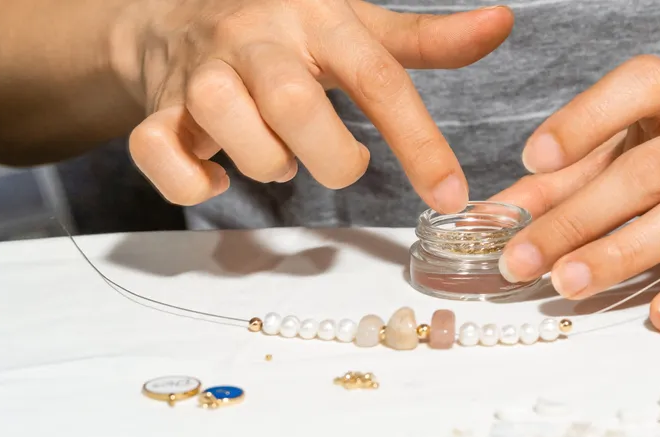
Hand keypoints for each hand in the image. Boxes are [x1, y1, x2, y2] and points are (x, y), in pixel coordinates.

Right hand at [115, 0, 512, 209]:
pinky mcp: (157, 109)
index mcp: (317, 18)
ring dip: (268, 164)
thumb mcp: (358, 25)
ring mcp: (201, 72)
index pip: (379, 78)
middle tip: (339, 162)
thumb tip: (501, 24)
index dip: (420, 143)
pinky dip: (192, 183)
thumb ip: (426, 39)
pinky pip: (159, 154)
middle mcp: (257, 39)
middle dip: (330, 157)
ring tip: (280, 155)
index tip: (451, 195)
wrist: (182, 13)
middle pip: (296, 106)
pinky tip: (219, 177)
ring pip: (229, 128)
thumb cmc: (288, 28)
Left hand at [494, 55, 659, 330]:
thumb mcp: (634, 145)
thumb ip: (566, 177)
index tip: (535, 159)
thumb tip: (495, 215)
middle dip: (579, 217)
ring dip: (623, 253)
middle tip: (521, 258)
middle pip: (649, 171)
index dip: (586, 120)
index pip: (641, 87)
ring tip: (567, 283)